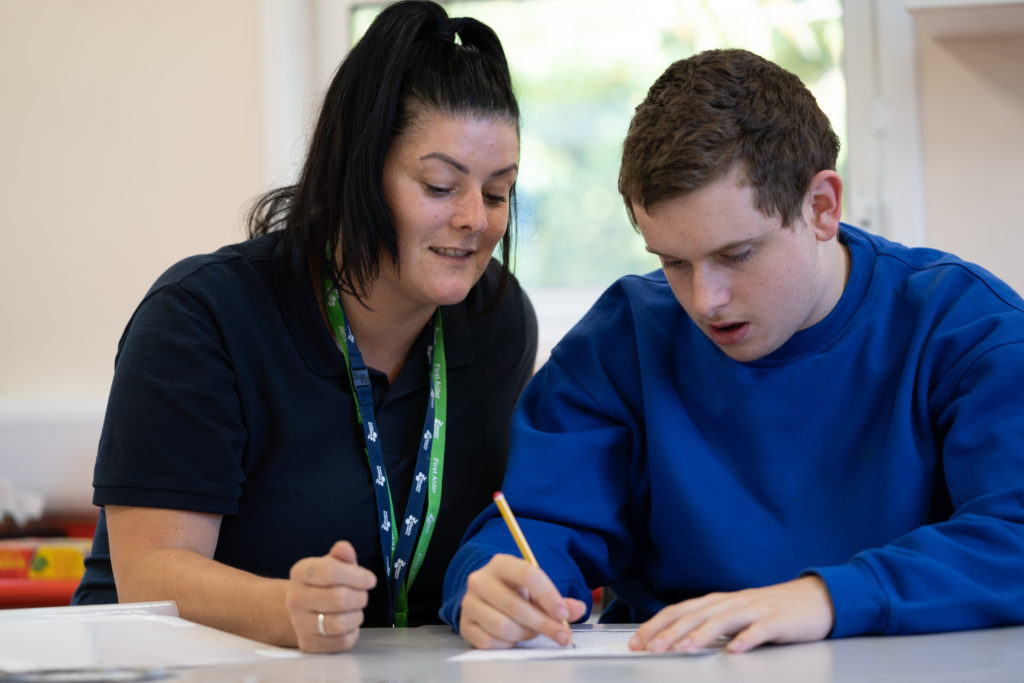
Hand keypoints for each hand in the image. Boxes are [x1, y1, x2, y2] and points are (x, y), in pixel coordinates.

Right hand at [285, 540, 377, 652]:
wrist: (302, 609)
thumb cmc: (323, 583)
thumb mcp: (332, 563)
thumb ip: (342, 555)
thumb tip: (344, 548)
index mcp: (300, 572)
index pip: (331, 571)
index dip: (357, 576)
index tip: (370, 580)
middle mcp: (295, 598)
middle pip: (339, 599)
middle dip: (360, 596)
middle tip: (362, 594)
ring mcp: (299, 624)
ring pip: (340, 623)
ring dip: (357, 615)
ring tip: (356, 609)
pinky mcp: (309, 644)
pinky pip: (341, 642)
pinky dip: (352, 632)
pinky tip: (348, 624)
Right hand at [458, 554, 587, 648]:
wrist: (487, 598)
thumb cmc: (514, 592)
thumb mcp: (536, 590)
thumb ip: (558, 601)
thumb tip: (577, 609)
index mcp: (501, 564)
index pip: (527, 574)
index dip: (548, 596)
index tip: (564, 614)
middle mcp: (480, 580)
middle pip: (515, 605)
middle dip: (543, 623)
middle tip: (562, 635)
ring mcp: (469, 603)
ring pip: (502, 626)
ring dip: (525, 634)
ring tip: (534, 632)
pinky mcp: (465, 625)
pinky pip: (489, 641)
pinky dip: (508, 644)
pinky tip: (514, 637)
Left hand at [629, 575, 834, 653]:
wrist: (815, 599)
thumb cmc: (771, 611)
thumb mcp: (735, 615)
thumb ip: (710, 625)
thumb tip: (677, 639)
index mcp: (719, 602)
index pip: (680, 610)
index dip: (657, 624)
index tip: (637, 641)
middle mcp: (733, 602)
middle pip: (696, 615)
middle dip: (670, 632)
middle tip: (650, 648)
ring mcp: (756, 610)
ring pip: (723, 620)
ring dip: (701, 635)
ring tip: (683, 649)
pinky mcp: (779, 621)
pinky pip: (760, 630)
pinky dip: (746, 639)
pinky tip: (735, 649)